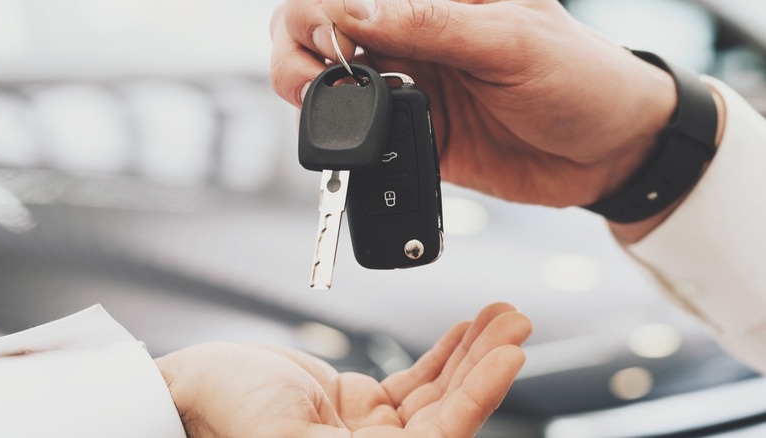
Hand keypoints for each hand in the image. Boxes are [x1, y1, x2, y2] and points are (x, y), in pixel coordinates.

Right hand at [155, 302, 530, 436]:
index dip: (478, 396)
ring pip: (438, 392)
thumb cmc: (222, 411)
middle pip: (449, 412)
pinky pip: (415, 380)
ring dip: (471, 352)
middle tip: (515, 321)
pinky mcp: (361, 405)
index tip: (509, 355)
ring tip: (501, 315)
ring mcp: (370, 433)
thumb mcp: (283, 432)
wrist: (194, 388)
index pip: (440, 437)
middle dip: (485, 364)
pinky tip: (466, 331)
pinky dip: (444, 354)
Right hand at [270, 0, 677, 209]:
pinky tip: (358, 145)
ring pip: (329, 85)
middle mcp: (413, 37)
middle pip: (320, 30)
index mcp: (437, 0)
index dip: (322, 8)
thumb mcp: (511, 40)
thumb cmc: (581, 79)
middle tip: (313, 79)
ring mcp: (410, 87)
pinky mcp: (415, 135)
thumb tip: (353, 13)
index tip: (331, 36)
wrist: (611, 152)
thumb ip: (431, 25)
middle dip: (298, 49)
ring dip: (313, 97)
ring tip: (337, 114)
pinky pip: (363, 138)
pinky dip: (346, 143)